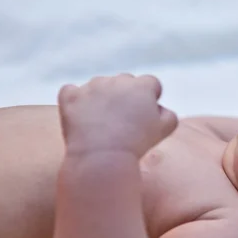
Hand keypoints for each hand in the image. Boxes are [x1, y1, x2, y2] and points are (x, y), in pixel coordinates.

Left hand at [57, 73, 177, 157]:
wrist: (103, 157)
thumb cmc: (137, 144)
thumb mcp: (166, 129)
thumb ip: (168, 113)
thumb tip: (159, 109)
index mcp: (141, 86)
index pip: (150, 83)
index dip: (150, 97)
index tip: (145, 113)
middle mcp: (116, 80)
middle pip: (124, 82)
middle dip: (126, 96)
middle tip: (124, 120)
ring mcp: (91, 86)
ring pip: (99, 86)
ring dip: (102, 98)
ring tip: (103, 123)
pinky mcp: (69, 96)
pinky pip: (71, 92)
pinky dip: (76, 102)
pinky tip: (83, 117)